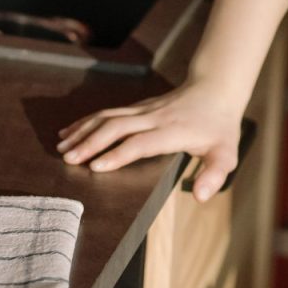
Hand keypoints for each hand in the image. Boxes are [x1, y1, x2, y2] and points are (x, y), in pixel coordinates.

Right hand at [57, 81, 243, 201]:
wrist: (216, 90)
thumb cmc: (219, 128)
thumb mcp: (226, 154)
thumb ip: (214, 175)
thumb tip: (200, 196)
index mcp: (173, 132)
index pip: (141, 143)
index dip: (118, 154)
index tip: (96, 167)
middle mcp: (154, 118)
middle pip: (117, 127)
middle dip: (91, 143)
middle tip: (68, 160)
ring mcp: (144, 110)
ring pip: (108, 116)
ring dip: (83, 131)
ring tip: (62, 147)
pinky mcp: (138, 107)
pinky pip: (108, 112)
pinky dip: (86, 121)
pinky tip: (70, 131)